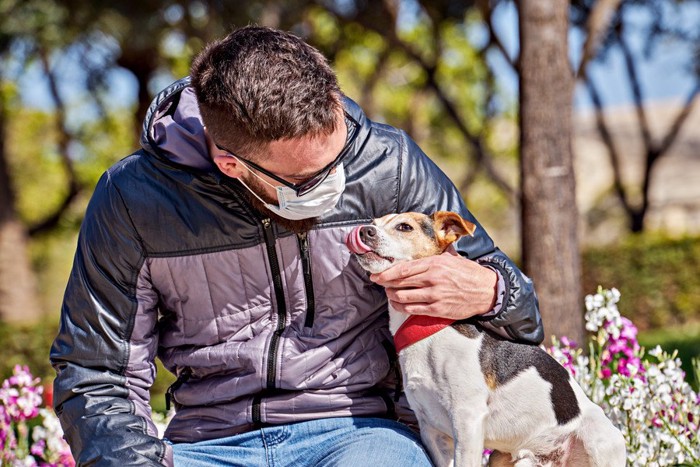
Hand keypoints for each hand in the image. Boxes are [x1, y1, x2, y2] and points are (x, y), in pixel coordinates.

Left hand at [369, 247, 497, 319]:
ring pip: (403, 297)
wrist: (487, 291)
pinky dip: (401, 307)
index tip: (377, 275)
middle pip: (400, 282)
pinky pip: (412, 310)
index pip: (404, 269)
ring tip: (389, 294)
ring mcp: (435, 295)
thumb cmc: (468, 273)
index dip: (387, 273)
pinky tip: (398, 304)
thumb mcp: (452, 258)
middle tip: (379, 284)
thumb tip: (421, 251)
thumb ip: (434, 256)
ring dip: (392, 296)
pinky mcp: (437, 309)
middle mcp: (433, 279)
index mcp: (435, 264)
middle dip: (386, 284)